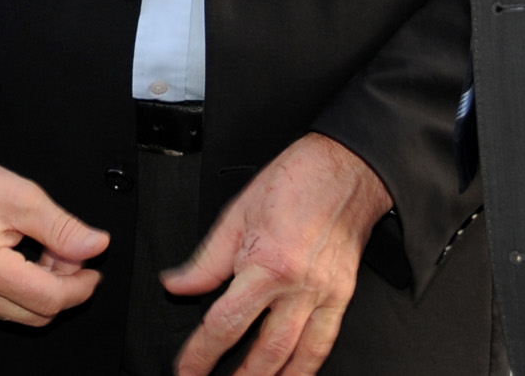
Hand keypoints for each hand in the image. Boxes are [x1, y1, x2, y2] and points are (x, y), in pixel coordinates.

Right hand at [0, 155, 109, 325]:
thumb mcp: (22, 196)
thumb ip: (63, 228)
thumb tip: (95, 246)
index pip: (49, 299)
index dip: (80, 286)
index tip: (93, 268)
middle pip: (38, 314)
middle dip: (63, 286)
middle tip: (68, 252)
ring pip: (22, 314)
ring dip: (43, 288)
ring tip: (44, 249)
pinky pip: (3, 308)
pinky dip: (23, 289)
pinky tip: (24, 259)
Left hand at [162, 132, 392, 375]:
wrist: (347, 169)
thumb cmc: (296, 181)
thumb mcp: (238, 213)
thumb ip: (206, 260)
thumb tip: (177, 285)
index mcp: (266, 263)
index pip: (225, 324)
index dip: (201, 354)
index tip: (187, 370)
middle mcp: (297, 285)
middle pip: (262, 351)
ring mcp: (323, 294)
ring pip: (294, 356)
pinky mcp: (342, 296)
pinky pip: (324, 343)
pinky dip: (306, 368)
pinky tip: (292, 375)